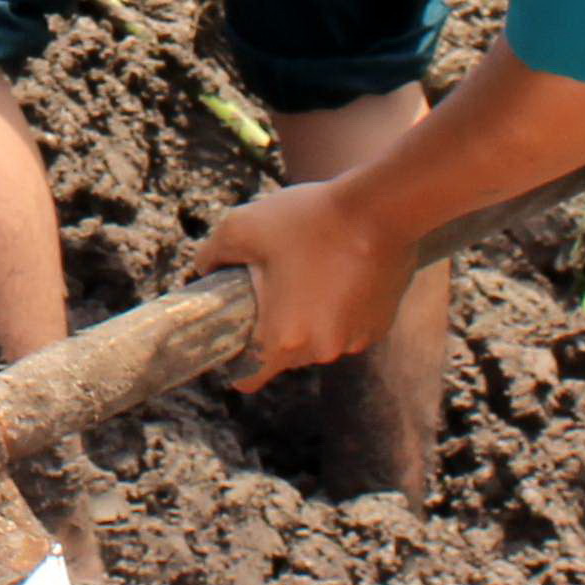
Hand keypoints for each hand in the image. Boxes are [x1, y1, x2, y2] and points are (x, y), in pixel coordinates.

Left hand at [194, 175, 418, 381]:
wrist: (381, 209)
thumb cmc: (308, 219)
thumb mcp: (242, 226)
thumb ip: (212, 254)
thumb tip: (203, 269)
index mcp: (284, 338)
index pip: (251, 375)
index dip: (238, 361)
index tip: (237, 335)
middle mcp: (322, 351)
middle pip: (284, 353)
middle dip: (275, 324)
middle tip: (275, 281)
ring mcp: (354, 341)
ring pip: (317, 339)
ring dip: (309, 316)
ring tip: (310, 270)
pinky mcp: (379, 327)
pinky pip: (346, 327)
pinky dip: (338, 309)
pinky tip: (339, 272)